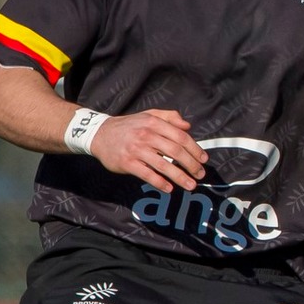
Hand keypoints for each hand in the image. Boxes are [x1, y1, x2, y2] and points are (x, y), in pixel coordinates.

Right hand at [90, 109, 206, 192]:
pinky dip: (160, 183)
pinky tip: (169, 188)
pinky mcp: (127, 163)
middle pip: (176, 152)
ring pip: (164, 165)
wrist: (99, 134)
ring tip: (191, 185)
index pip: (181, 137)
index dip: (195, 149)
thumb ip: (170, 117)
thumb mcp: (149, 115)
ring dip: (180, 177)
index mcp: (154, 123)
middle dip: (191, 165)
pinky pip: (147, 175)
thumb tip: (188, 126)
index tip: (204, 159)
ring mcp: (136, 150)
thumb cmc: (129, 126)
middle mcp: (146, 136)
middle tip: (200, 174)